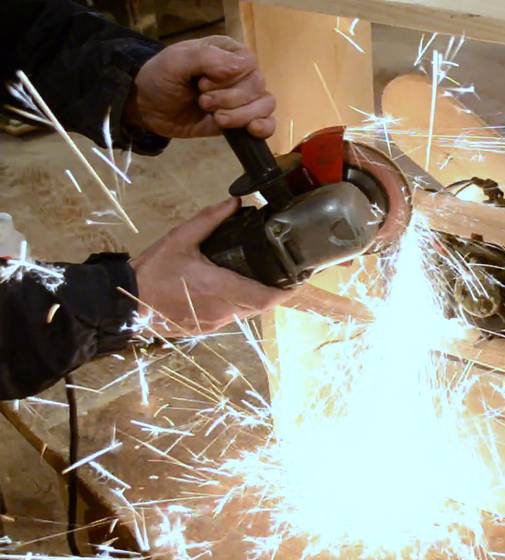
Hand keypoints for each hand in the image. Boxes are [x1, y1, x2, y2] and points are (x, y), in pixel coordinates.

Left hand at [125, 35, 275, 138]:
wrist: (149, 109)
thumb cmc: (161, 78)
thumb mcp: (175, 62)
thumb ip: (207, 58)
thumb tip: (243, 67)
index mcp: (227, 52)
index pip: (248, 62)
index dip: (230, 77)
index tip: (202, 83)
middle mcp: (240, 73)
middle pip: (257, 85)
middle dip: (230, 99)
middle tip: (202, 102)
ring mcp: (244, 98)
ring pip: (265, 105)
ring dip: (242, 115)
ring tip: (217, 119)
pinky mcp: (243, 120)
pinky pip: (269, 123)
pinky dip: (264, 128)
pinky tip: (251, 130)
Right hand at [130, 199, 291, 336]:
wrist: (124, 303)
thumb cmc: (152, 272)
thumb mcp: (180, 238)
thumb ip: (210, 220)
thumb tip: (235, 202)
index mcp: (219, 287)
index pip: (265, 297)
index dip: (286, 291)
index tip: (298, 279)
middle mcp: (222, 310)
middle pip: (261, 306)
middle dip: (275, 291)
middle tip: (283, 273)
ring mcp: (213, 322)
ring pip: (247, 313)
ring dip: (256, 297)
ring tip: (262, 277)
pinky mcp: (204, 328)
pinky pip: (231, 317)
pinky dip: (238, 304)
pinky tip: (233, 289)